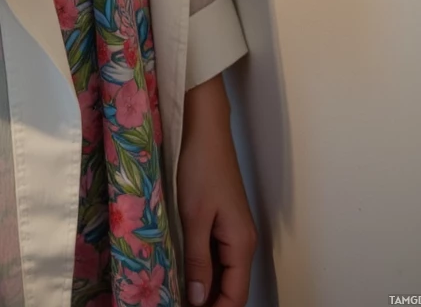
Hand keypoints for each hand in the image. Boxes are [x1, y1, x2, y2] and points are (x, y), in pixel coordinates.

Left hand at [177, 75, 257, 304]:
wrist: (206, 131)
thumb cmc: (202, 169)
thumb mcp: (195, 217)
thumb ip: (198, 260)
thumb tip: (198, 300)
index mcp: (242, 245)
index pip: (236, 295)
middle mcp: (243, 243)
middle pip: (231, 287)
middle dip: (209, 302)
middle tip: (178, 305)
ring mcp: (234, 232)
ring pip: (223, 273)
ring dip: (205, 288)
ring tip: (178, 297)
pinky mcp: (223, 222)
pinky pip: (217, 256)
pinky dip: (203, 269)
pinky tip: (184, 274)